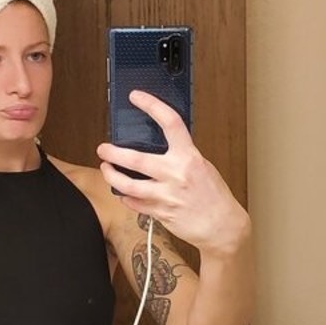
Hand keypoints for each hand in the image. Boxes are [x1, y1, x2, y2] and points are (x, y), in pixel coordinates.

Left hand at [96, 90, 249, 255]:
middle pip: (136, 159)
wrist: (222, 227)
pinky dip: (125, 197)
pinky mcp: (160, 213)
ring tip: (106, 169)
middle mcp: (176, 174)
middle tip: (103, 149)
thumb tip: (160, 145)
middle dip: (113, 152)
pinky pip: (134, 203)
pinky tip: (123, 192)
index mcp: (189, 157)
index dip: (151, 105)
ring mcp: (166, 195)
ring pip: (128, 184)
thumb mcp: (202, 166)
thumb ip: (181, 156)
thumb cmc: (214, 196)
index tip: (137, 97)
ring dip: (111, 176)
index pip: (170, 122)